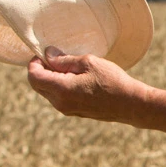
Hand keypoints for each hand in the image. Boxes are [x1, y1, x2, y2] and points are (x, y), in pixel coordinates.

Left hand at [26, 48, 150, 123]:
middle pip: (38, 85)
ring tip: (72, 69)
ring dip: (53, 78)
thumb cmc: (113, 81)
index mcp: (61, 89)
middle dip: (42, 70)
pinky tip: (78, 79)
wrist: (132, 104)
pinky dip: (61, 86)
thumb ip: (64, 60)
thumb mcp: (89, 63)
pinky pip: (59, 98)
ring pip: (48, 91)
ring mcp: (68, 110)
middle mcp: (60, 103)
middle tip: (58, 58)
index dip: (35, 62)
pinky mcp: (76, 112)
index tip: (46, 54)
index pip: (34, 76)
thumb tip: (48, 55)